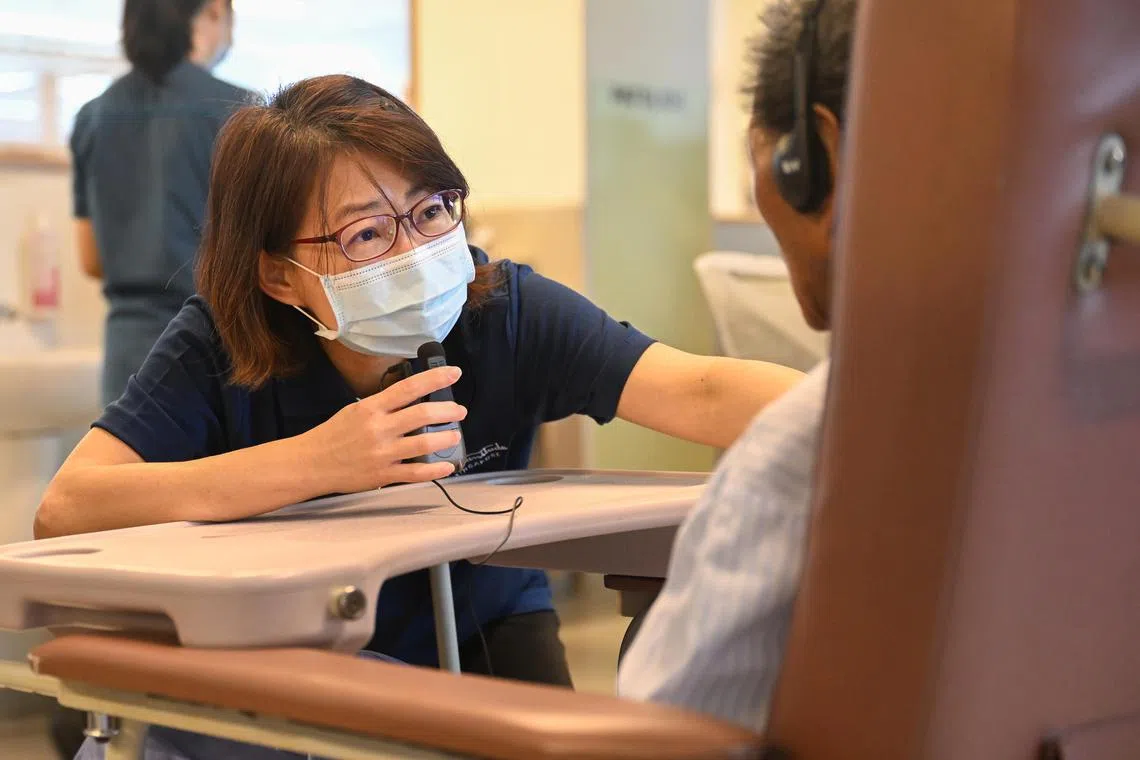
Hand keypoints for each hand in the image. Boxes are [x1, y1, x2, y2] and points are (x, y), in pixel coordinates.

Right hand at [304, 365, 467, 493]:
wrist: (311, 463)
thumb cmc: (334, 435)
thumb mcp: (356, 411)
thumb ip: (383, 406)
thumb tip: (412, 398)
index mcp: (372, 408)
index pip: (409, 388)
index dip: (435, 378)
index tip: (454, 373)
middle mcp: (379, 428)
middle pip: (422, 415)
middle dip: (448, 411)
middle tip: (460, 410)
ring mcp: (382, 453)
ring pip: (424, 443)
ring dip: (446, 438)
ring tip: (455, 434)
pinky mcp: (383, 474)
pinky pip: (416, 473)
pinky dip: (436, 470)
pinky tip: (448, 465)